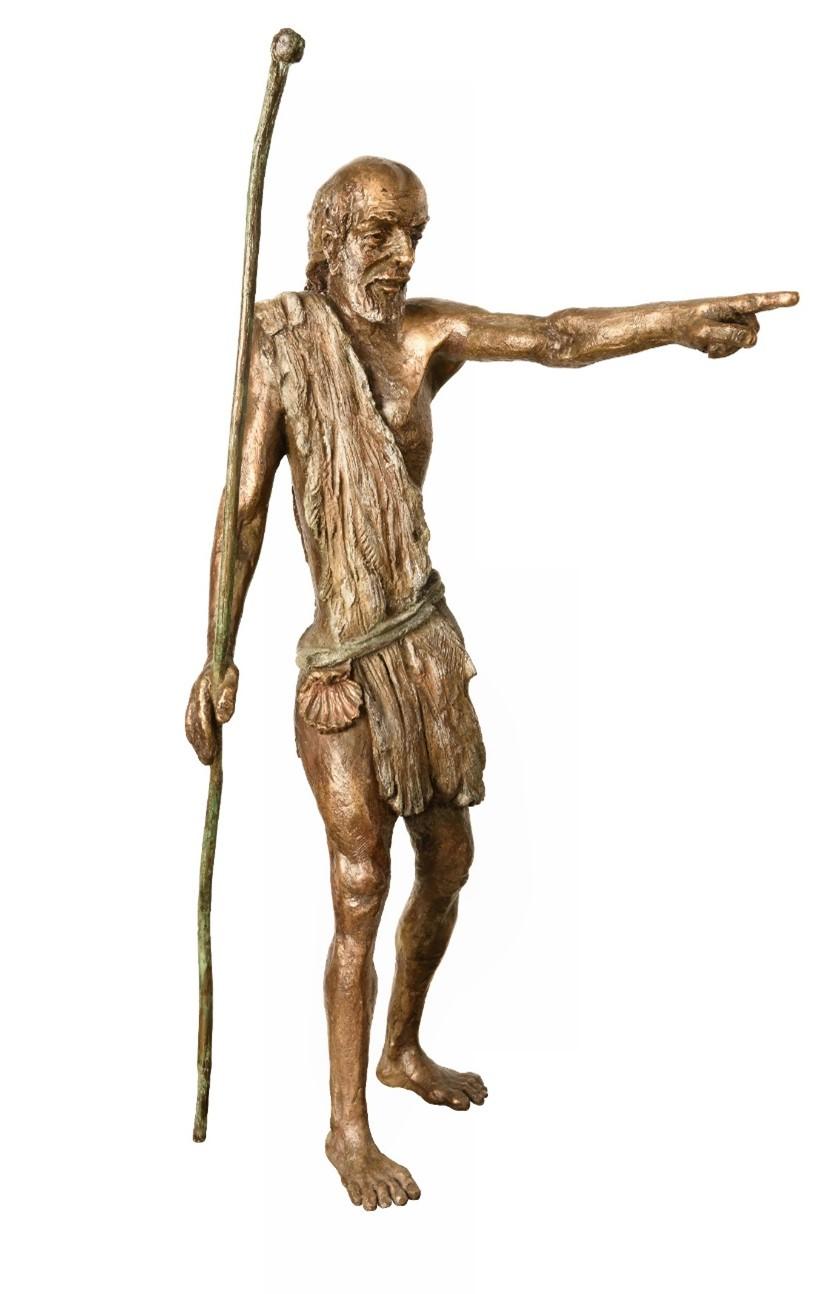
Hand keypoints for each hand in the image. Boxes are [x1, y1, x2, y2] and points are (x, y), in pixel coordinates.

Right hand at [185, 660, 238, 764]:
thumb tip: (223, 720)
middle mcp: (193, 697)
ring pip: (190, 725)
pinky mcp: (193, 704)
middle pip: (194, 725)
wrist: (217, 658)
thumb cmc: (226, 669)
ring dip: (196, 743)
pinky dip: (194, 736)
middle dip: (200, 744)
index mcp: (201, 690)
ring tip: (205, 759)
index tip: (212, 752)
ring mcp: (192, 701)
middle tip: (208, 762)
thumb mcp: (232, 677)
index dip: (206, 736)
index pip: (202, 718)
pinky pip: (191, 723)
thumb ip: (228, 698)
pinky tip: (201, 748)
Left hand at [675, 291, 798, 358]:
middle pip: (753, 330)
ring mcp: (733, 319)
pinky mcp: (729, 328)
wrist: (669, 326)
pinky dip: (724, 351)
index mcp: (730, 304)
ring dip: (728, 349)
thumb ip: (729, 335)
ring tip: (706, 348)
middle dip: (737, 342)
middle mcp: (736, 310)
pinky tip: (707, 351)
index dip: (778, 300)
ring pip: (745, 340)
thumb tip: (754, 340)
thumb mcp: (704, 333)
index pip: (758, 302)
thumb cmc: (684, 326)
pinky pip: (736, 345)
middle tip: (711, 347)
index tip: (797, 297)